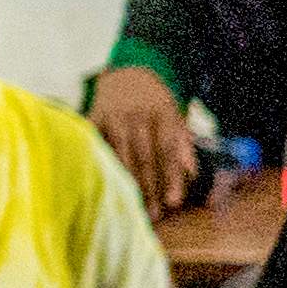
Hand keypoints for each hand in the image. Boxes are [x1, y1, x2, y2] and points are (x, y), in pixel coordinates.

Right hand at [86, 69, 205, 212]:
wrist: (127, 74)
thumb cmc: (156, 103)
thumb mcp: (176, 117)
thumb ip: (184, 145)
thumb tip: (193, 176)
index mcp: (162, 111)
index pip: (168, 148)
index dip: (172, 176)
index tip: (173, 202)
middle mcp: (137, 113)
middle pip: (144, 155)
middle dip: (149, 187)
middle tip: (152, 214)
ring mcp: (113, 115)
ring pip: (120, 154)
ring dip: (127, 182)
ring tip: (132, 206)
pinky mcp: (93, 118)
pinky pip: (97, 145)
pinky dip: (101, 165)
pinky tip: (104, 185)